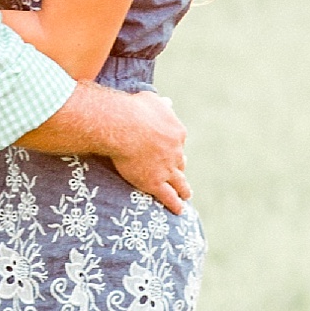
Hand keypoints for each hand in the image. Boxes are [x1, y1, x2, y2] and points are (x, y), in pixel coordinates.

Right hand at [105, 90, 191, 212]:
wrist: (123, 127)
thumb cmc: (133, 109)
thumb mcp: (150, 100)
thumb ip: (160, 104)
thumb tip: (168, 102)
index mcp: (176, 132)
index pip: (177, 142)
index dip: (173, 147)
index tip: (169, 150)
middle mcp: (175, 152)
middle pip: (180, 162)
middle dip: (179, 167)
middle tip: (179, 171)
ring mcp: (167, 169)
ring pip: (179, 182)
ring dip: (184, 189)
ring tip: (186, 194)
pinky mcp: (155, 182)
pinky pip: (168, 196)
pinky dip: (174, 204)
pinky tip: (179, 210)